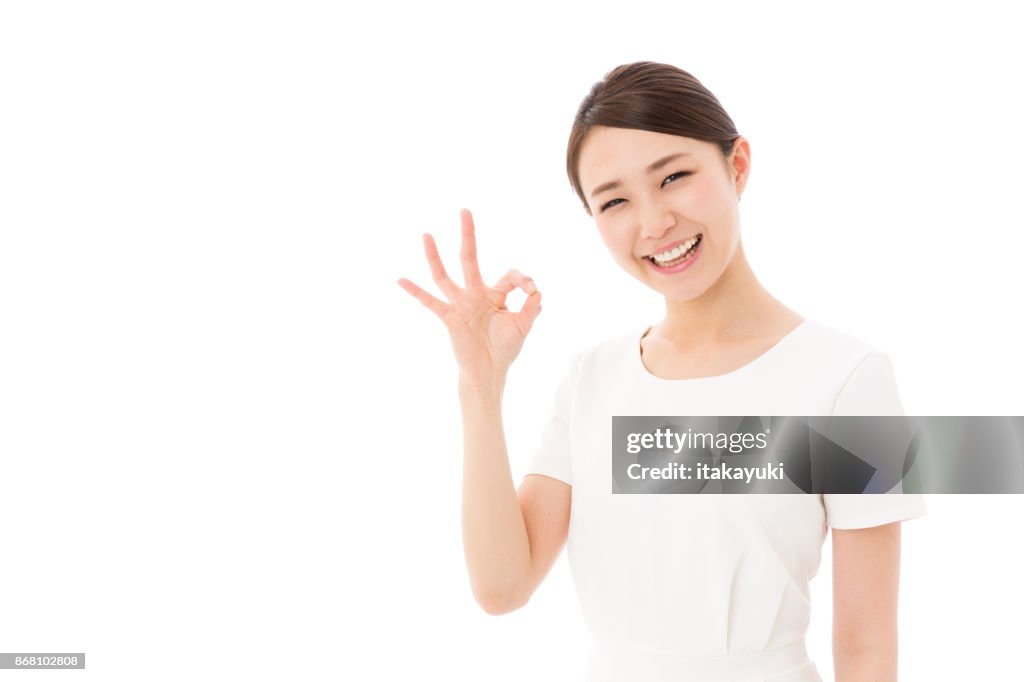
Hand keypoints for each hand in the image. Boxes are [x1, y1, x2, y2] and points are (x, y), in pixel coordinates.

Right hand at [397, 208, 541, 388]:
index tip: (532, 290)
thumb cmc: (505, 350)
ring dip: (435, 256)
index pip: (509, 276)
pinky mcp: (450, 318)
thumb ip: (531, 308)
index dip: (523, 279)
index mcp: (496, 295)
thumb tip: (538, 291)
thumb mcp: (523, 327)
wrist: (489, 372)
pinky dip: (415, 292)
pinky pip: (430, 302)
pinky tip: (400, 279)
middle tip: (465, 211)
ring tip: (427, 235)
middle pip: (470, 259)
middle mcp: (476, 294)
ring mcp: (461, 304)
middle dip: (469, 235)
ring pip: (445, 276)